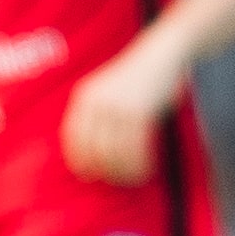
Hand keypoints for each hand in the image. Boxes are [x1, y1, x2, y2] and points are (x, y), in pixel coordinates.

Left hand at [62, 33, 187, 185]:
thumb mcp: (107, 90)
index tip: (89, 175)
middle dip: (106, 169)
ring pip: (115, 152)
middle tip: (117, 181)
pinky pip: (136, 148)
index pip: (73, 137)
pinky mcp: (138, 112)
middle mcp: (97, 102)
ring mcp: (117, 107)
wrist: (161, 54)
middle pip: (94, 149)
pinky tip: (145, 170)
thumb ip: (97, 113)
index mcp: (84, 96)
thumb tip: (94, 153)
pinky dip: (140, 164)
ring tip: (133, 179)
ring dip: (125, 171)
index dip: (79, 160)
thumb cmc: (136, 76)